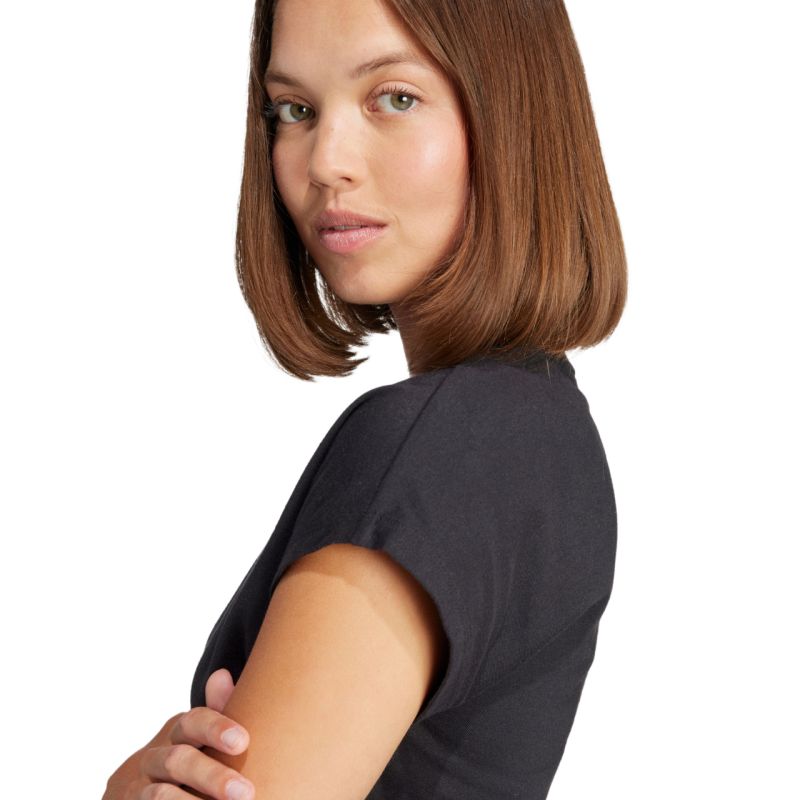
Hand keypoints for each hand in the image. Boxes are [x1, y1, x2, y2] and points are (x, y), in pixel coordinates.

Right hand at [103, 668, 253, 799]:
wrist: (139, 797)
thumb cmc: (188, 761)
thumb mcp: (201, 737)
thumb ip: (216, 712)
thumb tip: (221, 675)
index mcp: (178, 733)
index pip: (193, 722)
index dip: (215, 729)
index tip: (242, 742)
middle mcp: (154, 758)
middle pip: (178, 761)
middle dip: (212, 776)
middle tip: (245, 792)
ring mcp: (137, 789)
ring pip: (159, 795)